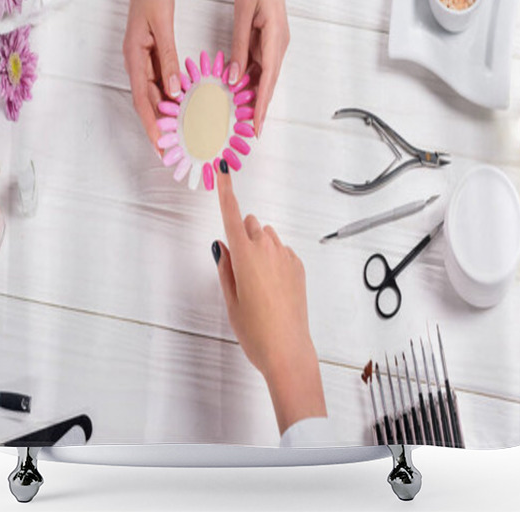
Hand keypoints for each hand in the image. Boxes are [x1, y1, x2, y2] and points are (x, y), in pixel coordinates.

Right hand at [122, 0, 180, 147]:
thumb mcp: (162, 25)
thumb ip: (167, 58)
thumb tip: (173, 91)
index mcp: (134, 56)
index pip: (141, 100)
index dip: (151, 124)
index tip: (160, 146)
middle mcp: (136, 60)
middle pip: (146, 102)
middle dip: (158, 127)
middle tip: (173, 151)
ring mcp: (143, 57)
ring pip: (153, 93)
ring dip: (164, 115)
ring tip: (179, 136)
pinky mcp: (152, 52)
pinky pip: (160, 80)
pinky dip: (170, 96)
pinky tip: (183, 106)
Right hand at [213, 161, 326, 433]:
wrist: (288, 350)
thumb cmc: (254, 330)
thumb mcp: (230, 300)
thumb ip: (225, 267)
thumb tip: (221, 245)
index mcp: (244, 254)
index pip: (232, 214)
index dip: (225, 190)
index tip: (223, 169)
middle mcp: (266, 247)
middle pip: (250, 224)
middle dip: (242, 234)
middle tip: (239, 267)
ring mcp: (285, 255)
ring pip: (266, 236)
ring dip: (259, 247)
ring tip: (257, 282)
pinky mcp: (298, 265)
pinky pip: (281, 251)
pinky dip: (274, 260)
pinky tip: (273, 288)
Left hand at [229, 0, 289, 136]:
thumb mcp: (243, 14)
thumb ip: (240, 47)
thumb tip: (235, 78)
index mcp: (276, 38)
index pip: (267, 80)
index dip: (261, 106)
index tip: (256, 127)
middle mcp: (280, 42)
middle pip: (268, 81)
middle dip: (259, 107)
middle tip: (249, 130)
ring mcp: (276, 39)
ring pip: (264, 73)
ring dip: (254, 93)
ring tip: (241, 115)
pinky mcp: (270, 35)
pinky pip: (260, 61)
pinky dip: (251, 76)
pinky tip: (239, 87)